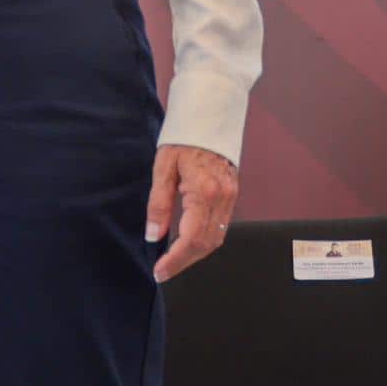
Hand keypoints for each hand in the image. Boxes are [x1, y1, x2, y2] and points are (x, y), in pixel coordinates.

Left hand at [146, 144, 239, 283]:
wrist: (210, 114)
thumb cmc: (184, 138)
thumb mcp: (163, 168)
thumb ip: (159, 204)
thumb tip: (154, 235)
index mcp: (205, 191)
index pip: (191, 238)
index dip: (175, 260)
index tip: (159, 271)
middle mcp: (222, 198)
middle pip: (207, 244)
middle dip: (184, 262)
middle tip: (164, 270)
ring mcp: (231, 196)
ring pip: (217, 238)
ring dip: (195, 254)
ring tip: (174, 259)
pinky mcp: (232, 193)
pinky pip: (221, 226)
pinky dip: (205, 240)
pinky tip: (189, 241)